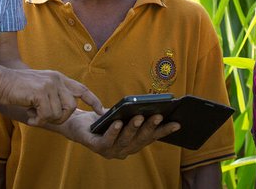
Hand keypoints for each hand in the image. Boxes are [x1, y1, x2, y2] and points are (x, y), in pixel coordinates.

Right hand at [0, 68, 103, 124]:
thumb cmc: (16, 88)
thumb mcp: (39, 88)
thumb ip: (52, 96)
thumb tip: (62, 113)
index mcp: (58, 78)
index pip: (81, 89)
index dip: (93, 100)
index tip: (101, 110)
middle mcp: (57, 79)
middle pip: (72, 107)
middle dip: (61, 118)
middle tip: (44, 118)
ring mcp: (50, 84)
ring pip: (60, 113)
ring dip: (47, 119)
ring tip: (34, 114)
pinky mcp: (41, 92)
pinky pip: (47, 115)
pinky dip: (38, 120)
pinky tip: (29, 114)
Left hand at [42, 109, 180, 158]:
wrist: (78, 124)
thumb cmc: (103, 119)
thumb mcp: (122, 115)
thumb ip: (134, 114)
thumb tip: (152, 105)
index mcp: (132, 144)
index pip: (151, 138)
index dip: (163, 131)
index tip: (177, 123)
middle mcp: (123, 151)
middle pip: (139, 140)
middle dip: (149, 127)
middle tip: (158, 115)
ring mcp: (110, 151)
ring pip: (124, 140)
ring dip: (132, 128)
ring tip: (138, 116)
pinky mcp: (96, 147)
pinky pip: (106, 140)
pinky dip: (113, 131)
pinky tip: (118, 121)